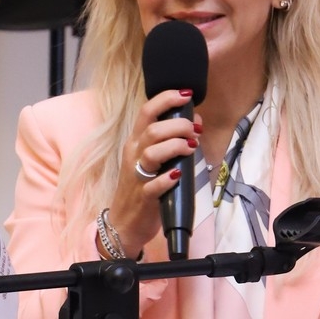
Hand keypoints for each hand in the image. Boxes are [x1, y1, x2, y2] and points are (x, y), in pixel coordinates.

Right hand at [102, 90, 201, 257]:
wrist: (124, 223)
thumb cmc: (142, 187)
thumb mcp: (152, 159)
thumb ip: (169, 140)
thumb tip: (194, 121)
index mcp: (136, 142)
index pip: (147, 111)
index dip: (166, 99)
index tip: (186, 94)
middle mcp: (134, 155)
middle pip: (152, 129)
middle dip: (178, 124)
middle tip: (195, 130)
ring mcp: (137, 176)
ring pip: (152, 152)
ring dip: (175, 145)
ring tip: (192, 146)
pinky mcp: (143, 198)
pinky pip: (153, 185)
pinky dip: (167, 179)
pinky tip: (178, 175)